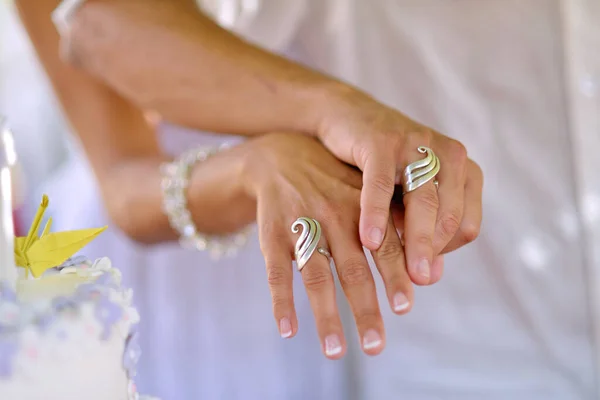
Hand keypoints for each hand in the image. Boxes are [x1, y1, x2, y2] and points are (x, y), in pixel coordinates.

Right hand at [241, 133, 412, 357]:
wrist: (280, 155)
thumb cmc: (335, 182)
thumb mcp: (367, 193)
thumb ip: (399, 229)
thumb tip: (435, 273)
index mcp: (363, 207)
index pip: (384, 246)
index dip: (395, 276)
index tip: (405, 308)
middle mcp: (333, 215)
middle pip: (352, 268)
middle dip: (364, 308)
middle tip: (376, 346)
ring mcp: (300, 224)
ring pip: (315, 275)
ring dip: (325, 315)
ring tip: (336, 351)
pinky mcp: (271, 234)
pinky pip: (275, 271)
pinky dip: (281, 301)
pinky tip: (288, 330)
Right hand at [317, 88, 482, 284]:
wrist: (347, 117)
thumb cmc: (381, 166)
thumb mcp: (405, 199)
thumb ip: (419, 234)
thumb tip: (432, 278)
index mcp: (463, 170)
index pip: (466, 225)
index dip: (444, 252)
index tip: (418, 267)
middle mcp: (448, 155)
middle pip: (448, 217)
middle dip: (432, 254)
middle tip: (418, 283)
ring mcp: (417, 144)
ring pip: (423, 203)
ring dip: (415, 241)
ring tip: (405, 273)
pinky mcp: (384, 140)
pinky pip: (382, 185)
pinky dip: (376, 214)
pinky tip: (368, 240)